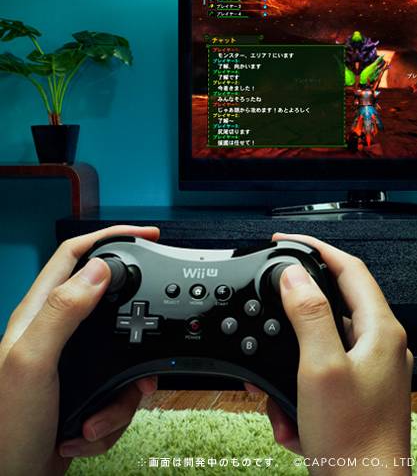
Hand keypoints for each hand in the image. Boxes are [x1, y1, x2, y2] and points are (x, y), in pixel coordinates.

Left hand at [0, 226, 160, 475]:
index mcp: (40, 315)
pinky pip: (121, 395)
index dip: (111, 237)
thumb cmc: (5, 426)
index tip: (147, 236)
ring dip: (122, 396)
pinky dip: (112, 419)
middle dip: (137, 336)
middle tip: (150, 348)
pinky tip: (86, 432)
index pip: (75, 257)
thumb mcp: (33, 362)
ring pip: (126, 360)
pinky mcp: (87, 394)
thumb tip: (99, 268)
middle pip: (115, 309)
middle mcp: (58, 336)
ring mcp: (73, 366)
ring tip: (97, 417)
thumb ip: (64, 312)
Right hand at [247, 233, 412, 474]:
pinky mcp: (358, 395)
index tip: (288, 241)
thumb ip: (309, 315)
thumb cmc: (354, 439)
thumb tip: (295, 274)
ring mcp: (371, 372)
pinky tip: (293, 422)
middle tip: (269, 327)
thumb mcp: (320, 368)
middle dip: (293, 323)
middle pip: (331, 309)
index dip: (318, 249)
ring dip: (291, 368)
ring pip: (319, 349)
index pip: (350, 269)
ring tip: (281, 399)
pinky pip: (320, 379)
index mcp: (380, 330)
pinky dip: (299, 394)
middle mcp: (381, 346)